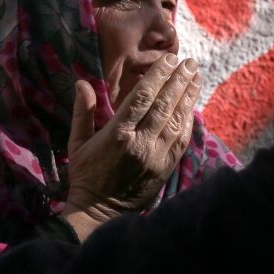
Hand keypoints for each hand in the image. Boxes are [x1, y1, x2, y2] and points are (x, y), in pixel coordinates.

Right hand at [61, 54, 200, 240]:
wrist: (100, 213)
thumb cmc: (85, 175)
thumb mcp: (77, 143)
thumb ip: (82, 112)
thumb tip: (82, 82)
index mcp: (117, 135)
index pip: (143, 97)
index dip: (158, 76)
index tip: (169, 60)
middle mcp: (140, 143)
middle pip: (164, 105)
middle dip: (179, 80)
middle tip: (190, 62)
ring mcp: (156, 157)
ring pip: (176, 120)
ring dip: (188, 96)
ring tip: (196, 77)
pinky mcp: (166, 168)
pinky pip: (181, 140)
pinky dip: (188, 120)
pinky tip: (192, 105)